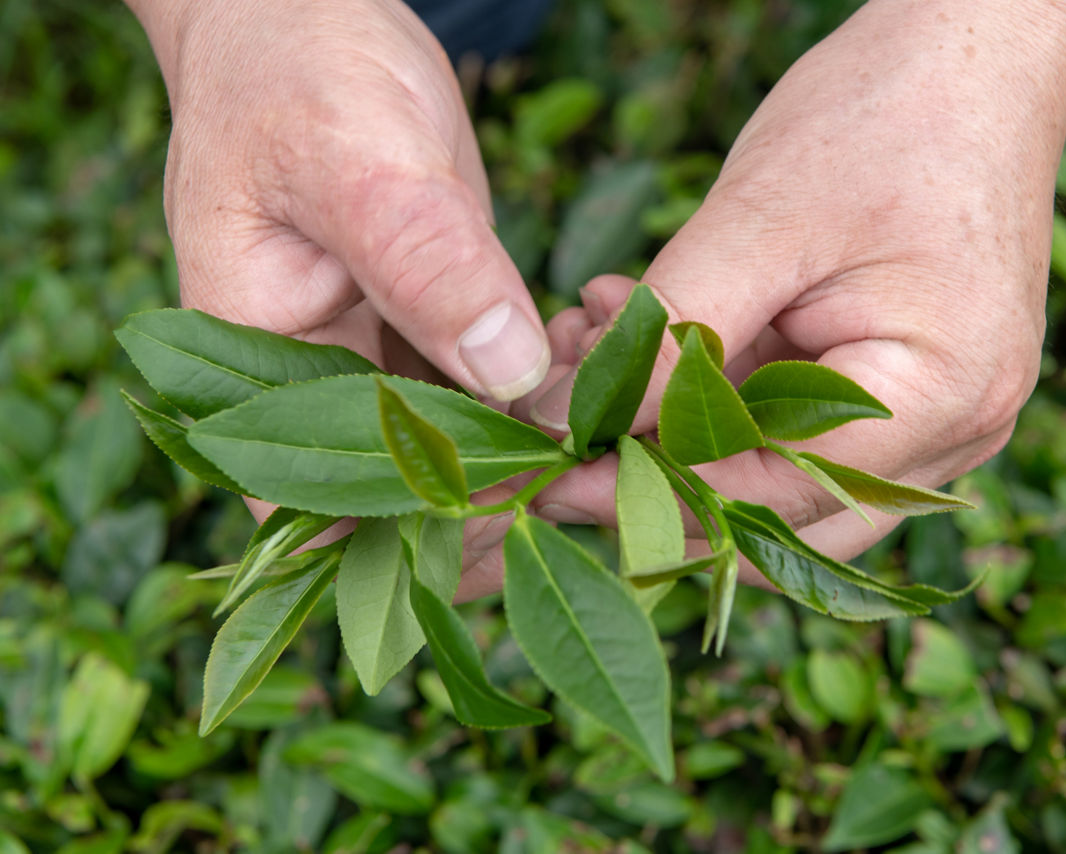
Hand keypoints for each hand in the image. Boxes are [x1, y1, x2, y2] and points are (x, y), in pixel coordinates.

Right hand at [127, 0, 550, 589]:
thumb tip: (510, 373)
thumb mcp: (354, 157)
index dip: (429, 528)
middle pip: (410, 491)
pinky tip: (602, 352)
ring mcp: (377, 359)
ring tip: (612, 394)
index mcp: (256, 369)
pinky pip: (495, 386)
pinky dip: (550, 383)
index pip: (329, 500)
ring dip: (542, 437)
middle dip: (510, 486)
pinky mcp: (433, 328)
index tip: (534, 504)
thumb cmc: (295, 71)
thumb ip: (424, 264)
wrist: (305, 19)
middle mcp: (315, 383)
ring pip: (465, 445)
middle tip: (603, 452)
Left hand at [526, 0, 1065, 576]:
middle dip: (661, 472)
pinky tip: (640, 322)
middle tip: (567, 418)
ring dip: (674, 421)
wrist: (976, 52)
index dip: (658, 497)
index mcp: (939, 397)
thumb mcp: (762, 222)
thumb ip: (669, 333)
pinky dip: (709, 386)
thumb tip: (567, 423)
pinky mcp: (900, 387)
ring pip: (774, 471)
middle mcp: (952, 431)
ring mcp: (931, 414)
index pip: (778, 497)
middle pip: (780, 514)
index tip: (557, 477)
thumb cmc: (888, 115)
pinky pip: (792, 419)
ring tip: (591, 342)